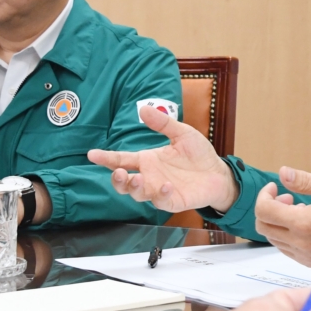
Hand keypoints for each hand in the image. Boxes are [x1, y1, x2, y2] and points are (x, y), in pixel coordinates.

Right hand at [88, 105, 238, 212]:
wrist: (218, 172)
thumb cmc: (198, 154)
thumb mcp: (182, 133)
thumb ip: (163, 124)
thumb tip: (143, 108)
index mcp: (147, 160)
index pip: (122, 159)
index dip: (106, 158)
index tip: (92, 154)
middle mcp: (149, 176)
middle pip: (124, 182)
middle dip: (117, 179)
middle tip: (119, 173)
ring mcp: (158, 190)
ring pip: (137, 194)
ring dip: (134, 188)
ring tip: (137, 178)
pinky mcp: (172, 201)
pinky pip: (160, 202)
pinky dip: (160, 194)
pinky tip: (167, 185)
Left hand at [254, 167, 310, 265]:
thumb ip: (305, 181)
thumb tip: (283, 173)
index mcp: (303, 223)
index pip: (264, 211)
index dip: (264, 194)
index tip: (276, 186)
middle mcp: (300, 243)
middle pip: (262, 226)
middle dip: (269, 207)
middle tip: (288, 197)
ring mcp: (305, 255)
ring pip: (272, 238)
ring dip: (278, 221)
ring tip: (300, 209)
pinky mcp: (310, 261)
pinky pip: (285, 248)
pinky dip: (286, 234)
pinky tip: (305, 223)